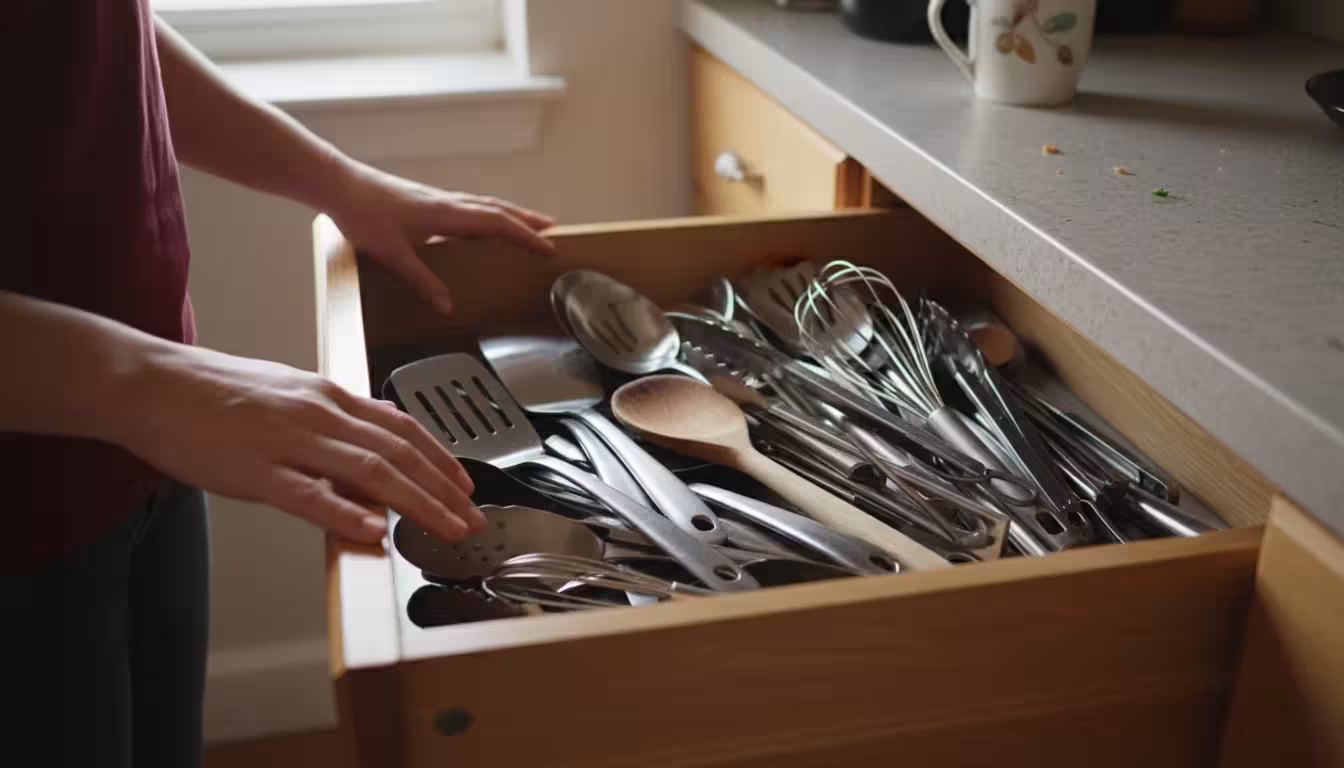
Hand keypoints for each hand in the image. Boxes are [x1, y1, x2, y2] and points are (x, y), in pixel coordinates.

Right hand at [113, 344, 481, 544]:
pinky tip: (373, 532)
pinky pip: (308, 495)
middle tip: (472, 517)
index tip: (465, 484)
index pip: (402, 428)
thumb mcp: (290, 392)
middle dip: (443, 489)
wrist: (151, 384)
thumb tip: (377, 443)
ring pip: (369, 472)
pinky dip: (345, 514)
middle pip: (398, 453)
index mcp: (328, 395)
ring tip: (445, 529)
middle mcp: (318, 413)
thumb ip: (336, 418)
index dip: (440, 459)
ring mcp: (288, 441)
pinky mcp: (254, 471)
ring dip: (416, 504)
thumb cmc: (215, 391)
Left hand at [325, 161, 554, 312]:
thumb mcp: (393, 255)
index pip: (497, 223)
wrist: (340, 185)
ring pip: (486, 204)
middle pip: (498, 210)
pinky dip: (490, 213)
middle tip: (554, 231)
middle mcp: (448, 203)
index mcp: (446, 215)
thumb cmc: (363, 216)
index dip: (525, 235)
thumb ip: (422, 281)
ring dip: (511, 214)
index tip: (548, 246)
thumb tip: (447, 307)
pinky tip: (487, 222)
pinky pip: (471, 205)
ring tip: (530, 223)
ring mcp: (439, 199)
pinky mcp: (429, 200)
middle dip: (528, 221)